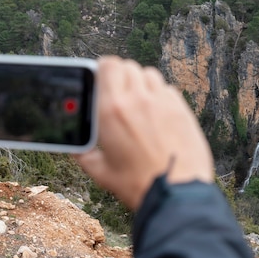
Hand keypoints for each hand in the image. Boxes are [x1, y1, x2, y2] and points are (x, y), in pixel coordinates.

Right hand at [75, 57, 213, 210]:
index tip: (102, 77)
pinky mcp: (182, 109)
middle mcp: (137, 99)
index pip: (108, 65)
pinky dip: (161, 96)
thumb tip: (76, 148)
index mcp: (111, 110)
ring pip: (149, 75)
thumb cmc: (137, 184)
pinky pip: (168, 90)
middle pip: (128, 66)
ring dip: (142, 83)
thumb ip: (84, 155)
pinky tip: (158, 114)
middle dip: (122, 76)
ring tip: (139, 103)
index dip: (104, 68)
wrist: (176, 193)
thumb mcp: (101, 172)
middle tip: (120, 94)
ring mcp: (162, 102)